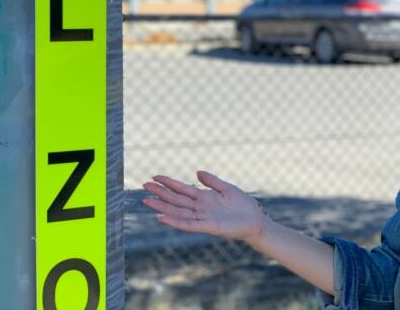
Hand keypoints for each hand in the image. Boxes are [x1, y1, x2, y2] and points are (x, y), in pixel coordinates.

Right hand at [143, 171, 267, 245]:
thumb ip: (212, 181)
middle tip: (143, 186)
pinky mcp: (208, 226)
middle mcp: (200, 207)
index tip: (155, 177)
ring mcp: (202, 217)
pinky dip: (175, 221)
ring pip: (178, 211)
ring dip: (162, 207)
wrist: (255, 221)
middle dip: (160, 193)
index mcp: (204, 197)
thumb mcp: (227, 188)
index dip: (168, 183)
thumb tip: (197, 172)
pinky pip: (188, 224)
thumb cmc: (243, 205)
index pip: (182, 189)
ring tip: (147, 201)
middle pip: (176, 199)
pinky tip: (162, 218)